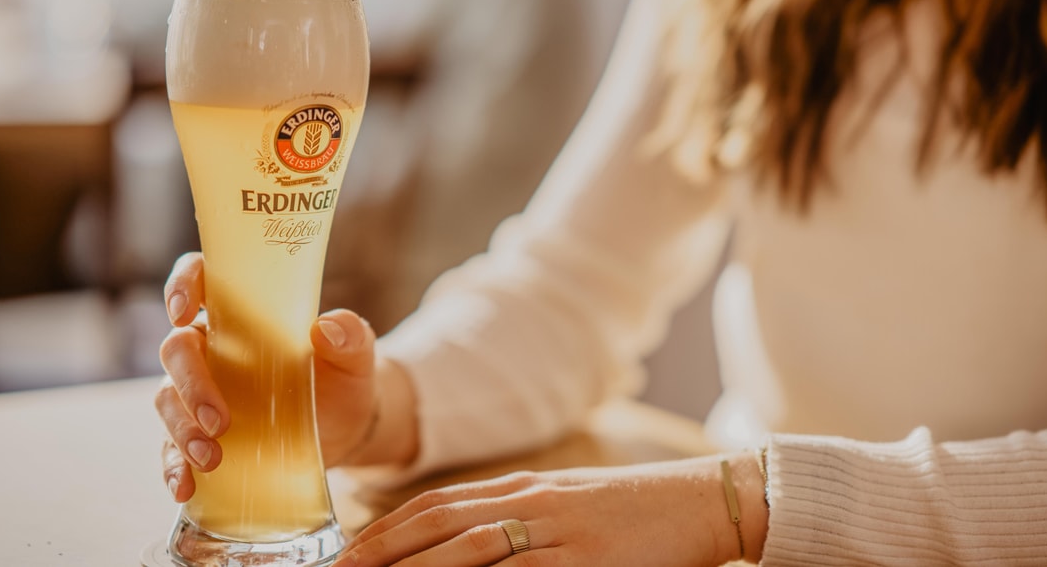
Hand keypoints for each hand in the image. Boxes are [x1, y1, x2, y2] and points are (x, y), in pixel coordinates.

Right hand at [153, 252, 416, 502]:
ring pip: (168, 399)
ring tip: (212, 457)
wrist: (349, 423)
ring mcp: (201, 392)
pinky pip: (172, 448)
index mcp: (242, 314)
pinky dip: (174, 466)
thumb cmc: (344, 374)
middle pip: (177, 351)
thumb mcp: (356, 353)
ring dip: (182, 429)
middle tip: (220, 420)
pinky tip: (185, 485)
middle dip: (192, 384)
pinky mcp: (201, 434)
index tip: (183, 310)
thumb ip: (349, 334)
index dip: (183, 285)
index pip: (200, 280)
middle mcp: (212, 348)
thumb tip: (328, 328)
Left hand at [335, 455, 768, 565]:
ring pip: (470, 552)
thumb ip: (514, 516)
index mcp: (522, 487)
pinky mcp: (586, 561)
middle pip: (438, 527)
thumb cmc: (630, 508)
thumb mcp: (565, 502)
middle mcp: (530, 502)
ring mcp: (557, 532)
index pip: (434, 506)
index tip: (345, 556)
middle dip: (381, 553)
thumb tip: (460, 540)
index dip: (384, 531)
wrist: (701, 500)